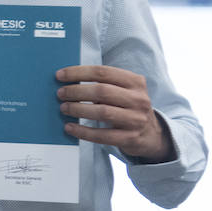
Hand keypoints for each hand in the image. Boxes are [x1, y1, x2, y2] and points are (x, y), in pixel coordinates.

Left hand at [57, 65, 174, 161]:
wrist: (151, 134)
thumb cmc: (128, 107)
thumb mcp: (124, 90)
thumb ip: (103, 83)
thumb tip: (68, 80)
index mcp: (135, 82)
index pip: (103, 72)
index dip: (78, 73)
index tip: (60, 75)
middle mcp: (138, 99)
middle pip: (101, 91)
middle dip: (76, 91)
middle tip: (60, 93)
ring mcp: (136, 120)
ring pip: (102, 112)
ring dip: (78, 109)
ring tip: (64, 108)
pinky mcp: (130, 138)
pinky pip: (102, 135)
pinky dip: (83, 131)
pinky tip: (70, 127)